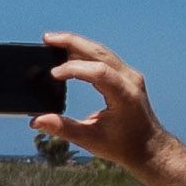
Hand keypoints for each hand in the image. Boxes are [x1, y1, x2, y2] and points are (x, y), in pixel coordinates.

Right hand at [35, 34, 185, 185]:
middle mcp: (130, 80)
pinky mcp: (125, 75)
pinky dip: (84, 52)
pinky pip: (103, 57)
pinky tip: (67, 51)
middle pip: (99, 52)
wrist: (149, 147)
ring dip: (76, 44)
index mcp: (125, 96)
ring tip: (51, 41)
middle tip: (46, 38)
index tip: (52, 75)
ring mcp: (129, 75)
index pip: (98, 72)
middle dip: (72, 43)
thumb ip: (63, 128)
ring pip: (100, 51)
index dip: (74, 69)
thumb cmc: (123, 146)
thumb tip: (36, 121)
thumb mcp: (91, 140)